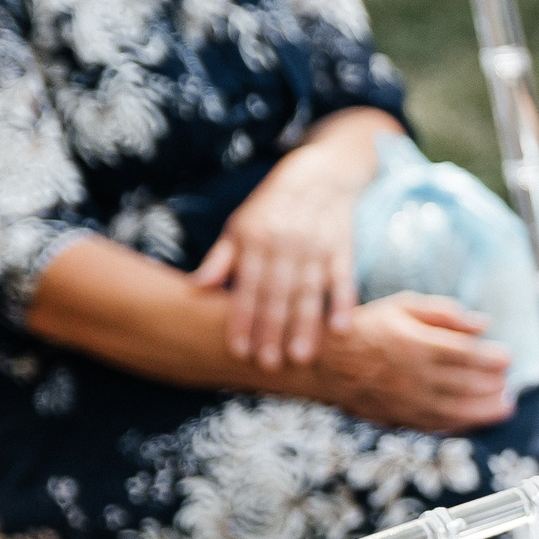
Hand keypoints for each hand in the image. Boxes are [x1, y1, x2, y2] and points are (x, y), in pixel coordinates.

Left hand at [193, 116, 389, 370]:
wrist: (321, 173)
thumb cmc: (273, 206)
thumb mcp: (240, 226)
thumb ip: (221, 259)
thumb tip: (194, 287)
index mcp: (255, 240)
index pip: (246, 288)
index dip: (242, 319)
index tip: (238, 350)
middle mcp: (286, 245)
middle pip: (278, 295)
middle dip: (273, 331)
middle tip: (269, 365)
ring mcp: (317, 247)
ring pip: (309, 292)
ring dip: (305, 326)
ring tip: (301, 358)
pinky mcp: (343, 248)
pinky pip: (344, 279)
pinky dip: (343, 303)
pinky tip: (341, 329)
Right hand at [299, 293, 512, 431]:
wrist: (324, 362)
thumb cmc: (368, 327)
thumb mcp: (402, 306)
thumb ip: (444, 312)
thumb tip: (483, 324)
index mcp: (418, 344)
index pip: (468, 355)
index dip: (494, 358)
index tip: (507, 357)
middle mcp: (416, 375)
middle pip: (468, 384)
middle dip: (495, 383)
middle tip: (506, 379)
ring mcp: (408, 400)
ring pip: (459, 410)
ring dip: (488, 409)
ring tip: (506, 403)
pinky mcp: (401, 417)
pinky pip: (439, 425)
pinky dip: (463, 424)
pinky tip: (478, 418)